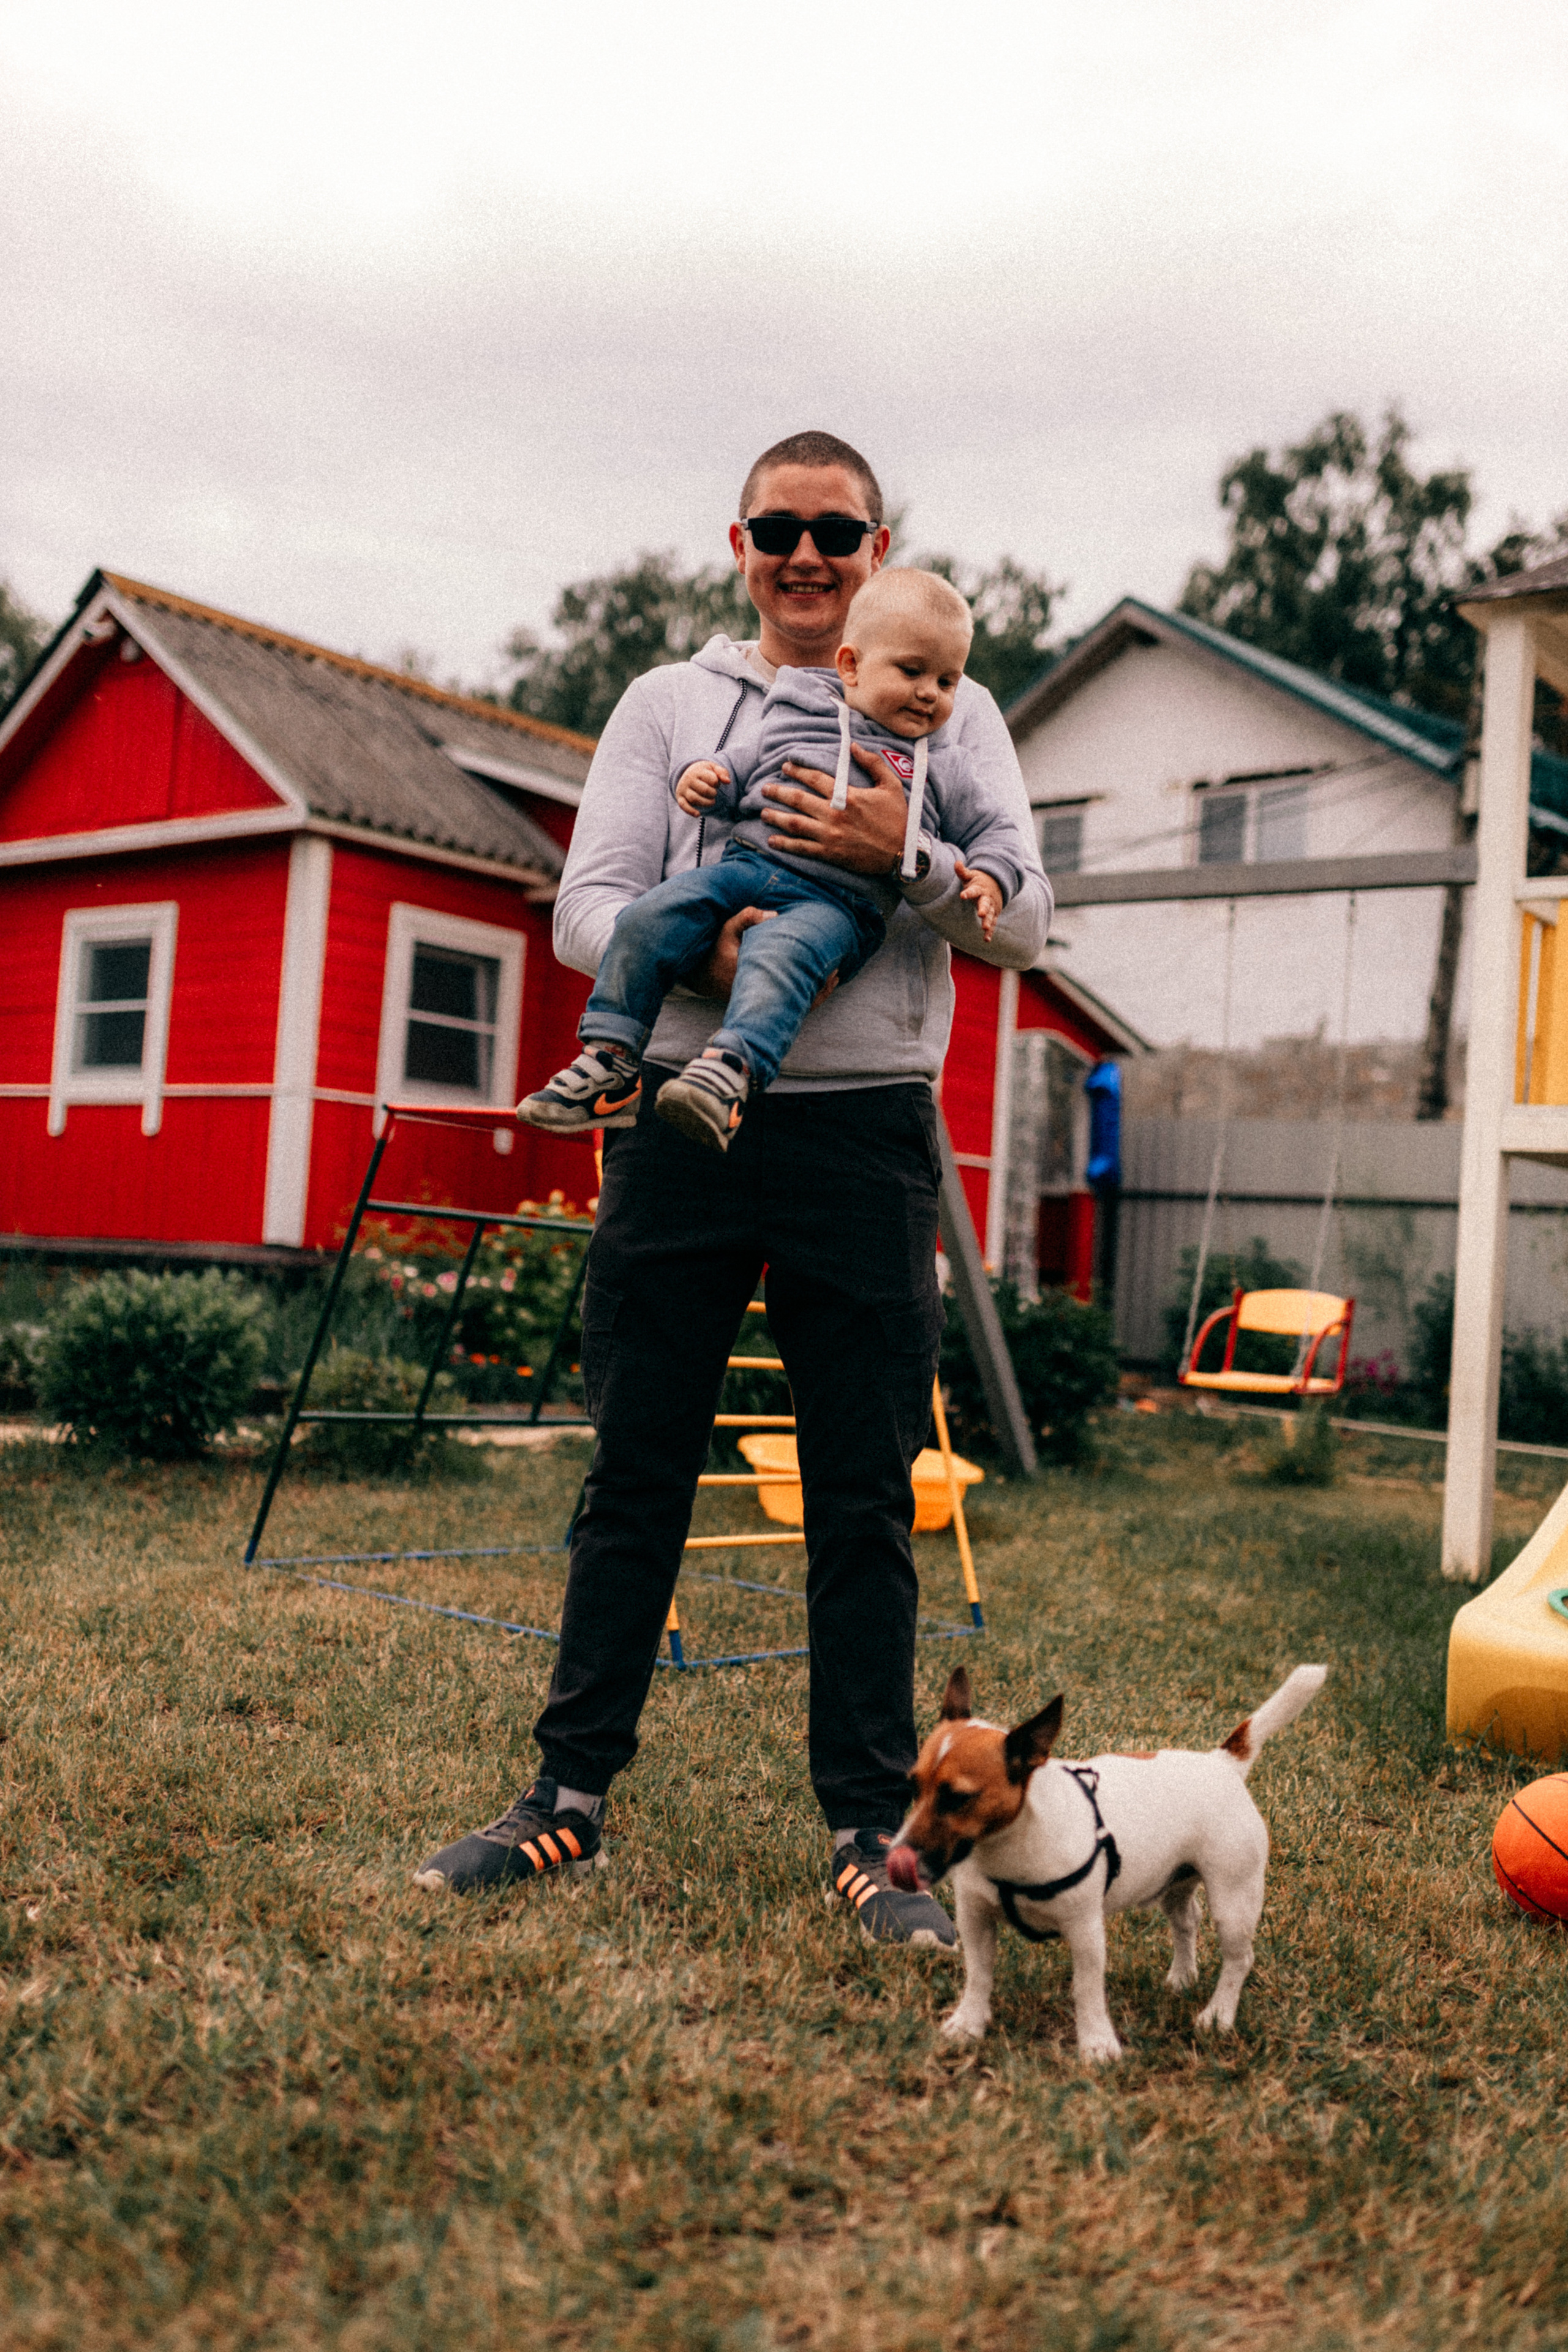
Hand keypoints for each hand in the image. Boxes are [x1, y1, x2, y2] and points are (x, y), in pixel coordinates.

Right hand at [675, 759, 727, 815]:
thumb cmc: (704, 772)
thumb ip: (722, 772)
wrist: (689, 773)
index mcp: (698, 771)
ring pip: (695, 799)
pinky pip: (683, 805)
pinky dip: (690, 811)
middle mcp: (689, 779)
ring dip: (706, 803)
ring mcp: (683, 789)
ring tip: (711, 802)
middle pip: (705, 790)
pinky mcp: (680, 797)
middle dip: (713, 793)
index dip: (717, 784)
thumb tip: (728, 782)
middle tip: (713, 793)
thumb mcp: (713, 768)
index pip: (713, 780)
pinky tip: (698, 814)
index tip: (715, 783)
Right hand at [686, 904, 838, 1010]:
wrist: (705, 975)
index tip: (826, 963)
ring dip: (816, 992)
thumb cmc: (719, 949)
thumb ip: (748, 917)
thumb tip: (775, 915)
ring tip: (833, 978)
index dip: (810, 972)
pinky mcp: (765, 1004)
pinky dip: (808, 998)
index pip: (788, 975)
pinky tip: (820, 986)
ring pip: (795, 1003)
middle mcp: (761, 991)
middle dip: (818, 984)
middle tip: (836, 970)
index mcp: (755, 973)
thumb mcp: (728, 928)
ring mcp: (763, 1000)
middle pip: (796, 994)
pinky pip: (791, 1006)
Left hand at [760, 742, 909, 873]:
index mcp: (847, 796)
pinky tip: (772, 840)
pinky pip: (802, 848)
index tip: (786, 765)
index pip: (815, 778)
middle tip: (765, 788)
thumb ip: (872, 763)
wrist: (904, 853)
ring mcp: (830, 835)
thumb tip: (853, 746)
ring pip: (795, 823)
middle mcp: (834, 814)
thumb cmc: (898, 818)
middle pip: (799, 799)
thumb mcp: (891, 785)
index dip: (798, 770)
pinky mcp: (830, 854)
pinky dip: (785, 844)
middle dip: (779, 792)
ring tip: (763, 812)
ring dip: (776, 817)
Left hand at [956, 862, 1003, 943]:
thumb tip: (956, 862)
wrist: (996, 884)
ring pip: (990, 914)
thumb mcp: (971, 875)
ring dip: (988, 921)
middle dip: (984, 909)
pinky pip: (992, 923)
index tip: (962, 895)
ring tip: (985, 928)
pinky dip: (990, 931)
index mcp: (980, 888)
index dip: (968, 892)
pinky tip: (986, 939)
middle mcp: (987, 898)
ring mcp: (991, 907)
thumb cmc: (978, 881)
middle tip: (981, 914)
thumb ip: (962, 871)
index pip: (974, 890)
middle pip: (985, 903)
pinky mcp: (994, 914)